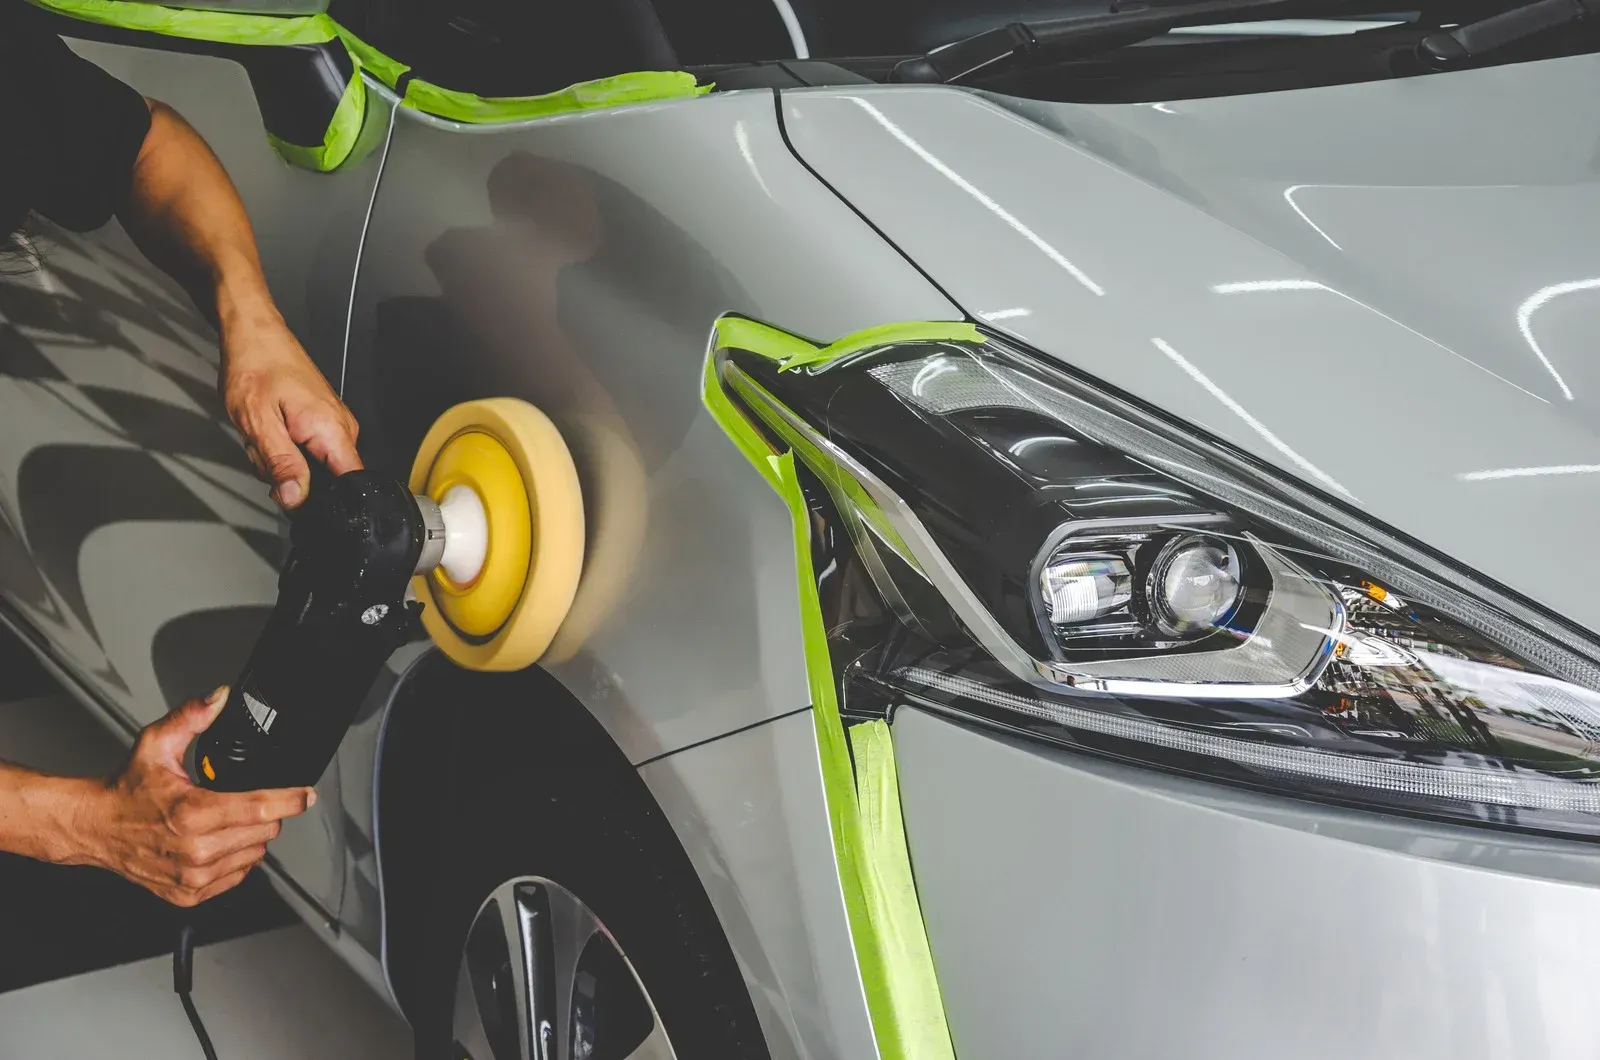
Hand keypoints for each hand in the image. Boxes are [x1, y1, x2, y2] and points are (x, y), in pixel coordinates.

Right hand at [76, 687, 316, 906]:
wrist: (96, 827)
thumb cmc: (127, 788)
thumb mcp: (156, 744)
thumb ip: (191, 717)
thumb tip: (220, 698)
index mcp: (192, 813)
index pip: (260, 808)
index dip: (290, 799)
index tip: (307, 794)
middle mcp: (195, 850)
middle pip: (265, 831)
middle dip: (267, 813)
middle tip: (247, 800)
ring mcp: (192, 876)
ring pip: (255, 855)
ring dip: (252, 836)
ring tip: (227, 821)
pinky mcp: (189, 894)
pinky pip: (237, 875)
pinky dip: (236, 859)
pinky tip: (218, 843)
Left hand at [221, 316, 361, 508]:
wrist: (254, 332)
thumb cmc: (255, 365)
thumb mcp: (258, 421)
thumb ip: (280, 464)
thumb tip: (296, 499)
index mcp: (332, 431)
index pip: (353, 485)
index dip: (328, 503)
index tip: (298, 497)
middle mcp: (342, 428)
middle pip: (325, 481)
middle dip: (288, 475)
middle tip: (263, 448)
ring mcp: (334, 424)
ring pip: (311, 467)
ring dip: (280, 459)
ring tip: (263, 431)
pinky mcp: (322, 421)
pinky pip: (307, 450)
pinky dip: (282, 446)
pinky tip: (269, 427)